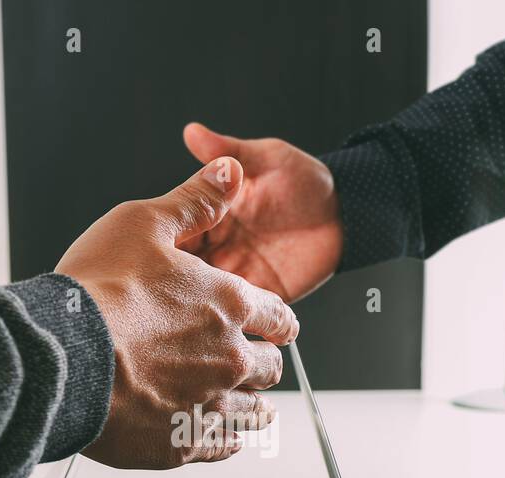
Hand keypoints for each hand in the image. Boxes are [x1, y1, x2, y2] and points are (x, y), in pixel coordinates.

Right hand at [58, 158, 298, 468]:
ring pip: (251, 412)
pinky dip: (226, 442)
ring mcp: (208, 404)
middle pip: (268, 366)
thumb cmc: (96, 291)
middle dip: (265, 362)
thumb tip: (227, 170)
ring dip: (255, 407)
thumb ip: (194, 201)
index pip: (277, 316)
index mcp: (230, 304)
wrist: (60, 358)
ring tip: (256, 410)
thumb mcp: (144, 222)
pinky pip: (220, 447)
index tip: (280, 327)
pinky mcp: (181, 444)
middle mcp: (229, 357)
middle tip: (261, 364)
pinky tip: (224, 440)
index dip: (279, 319)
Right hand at [181, 123, 342, 302]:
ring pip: (208, 294)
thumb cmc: (306, 182)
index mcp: (213, 217)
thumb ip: (231, 152)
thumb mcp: (267, 159)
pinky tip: (222, 319)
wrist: (346, 215)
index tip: (158, 247)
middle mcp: (220, 249)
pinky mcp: (261, 296)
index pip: (179, 229)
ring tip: (191, 307)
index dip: (167, 238)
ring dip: (198, 302)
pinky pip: (241, 313)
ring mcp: (239, 275)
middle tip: (168, 284)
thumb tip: (193, 132)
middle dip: (175, 277)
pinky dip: (230, 317)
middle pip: (186, 268)